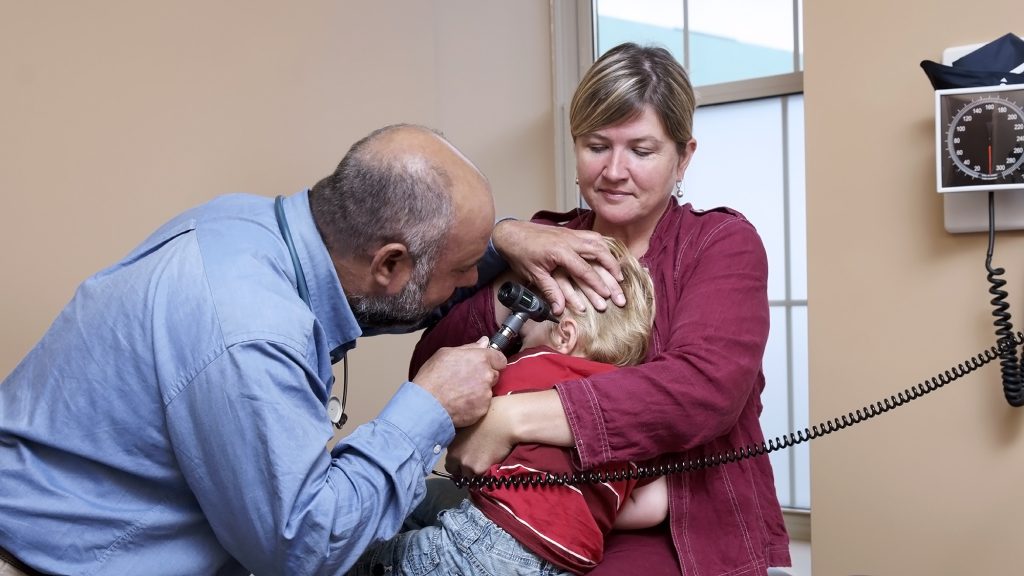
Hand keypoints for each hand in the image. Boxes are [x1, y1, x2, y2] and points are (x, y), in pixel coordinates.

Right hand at [411, 337, 505, 427]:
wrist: (426, 405)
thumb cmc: (432, 378)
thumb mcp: (445, 354)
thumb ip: (469, 347)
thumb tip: (484, 342)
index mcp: (480, 358)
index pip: (500, 359)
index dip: (493, 362)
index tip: (485, 365)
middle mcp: (487, 376)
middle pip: (494, 375)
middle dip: (484, 377)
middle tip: (466, 380)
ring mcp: (486, 394)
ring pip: (488, 391)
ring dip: (479, 392)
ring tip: (460, 393)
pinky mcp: (483, 410)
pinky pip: (483, 405)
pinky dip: (474, 405)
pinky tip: (461, 403)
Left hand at [444, 395, 516, 475]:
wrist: (504, 422)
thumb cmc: (488, 418)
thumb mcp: (467, 426)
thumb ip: (460, 438)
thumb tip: (462, 445)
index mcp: (451, 444)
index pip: (449, 464)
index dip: (457, 465)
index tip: (464, 464)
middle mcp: (455, 455)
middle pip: (456, 472)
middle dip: (463, 471)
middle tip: (475, 466)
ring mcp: (466, 463)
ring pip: (468, 477)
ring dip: (475, 473)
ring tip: (486, 465)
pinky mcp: (479, 469)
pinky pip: (480, 478)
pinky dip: (485, 473)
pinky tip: (492, 464)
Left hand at [491, 220, 625, 315]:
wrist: (511, 233)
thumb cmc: (521, 254)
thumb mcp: (534, 274)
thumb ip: (550, 291)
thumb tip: (559, 310)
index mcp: (560, 252)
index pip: (585, 269)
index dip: (597, 283)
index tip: (608, 294)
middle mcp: (569, 240)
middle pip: (598, 251)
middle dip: (612, 267)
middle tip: (620, 282)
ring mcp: (570, 233)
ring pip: (598, 241)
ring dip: (609, 255)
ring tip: (618, 269)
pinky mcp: (569, 231)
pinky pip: (591, 235)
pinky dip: (602, 244)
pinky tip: (606, 253)